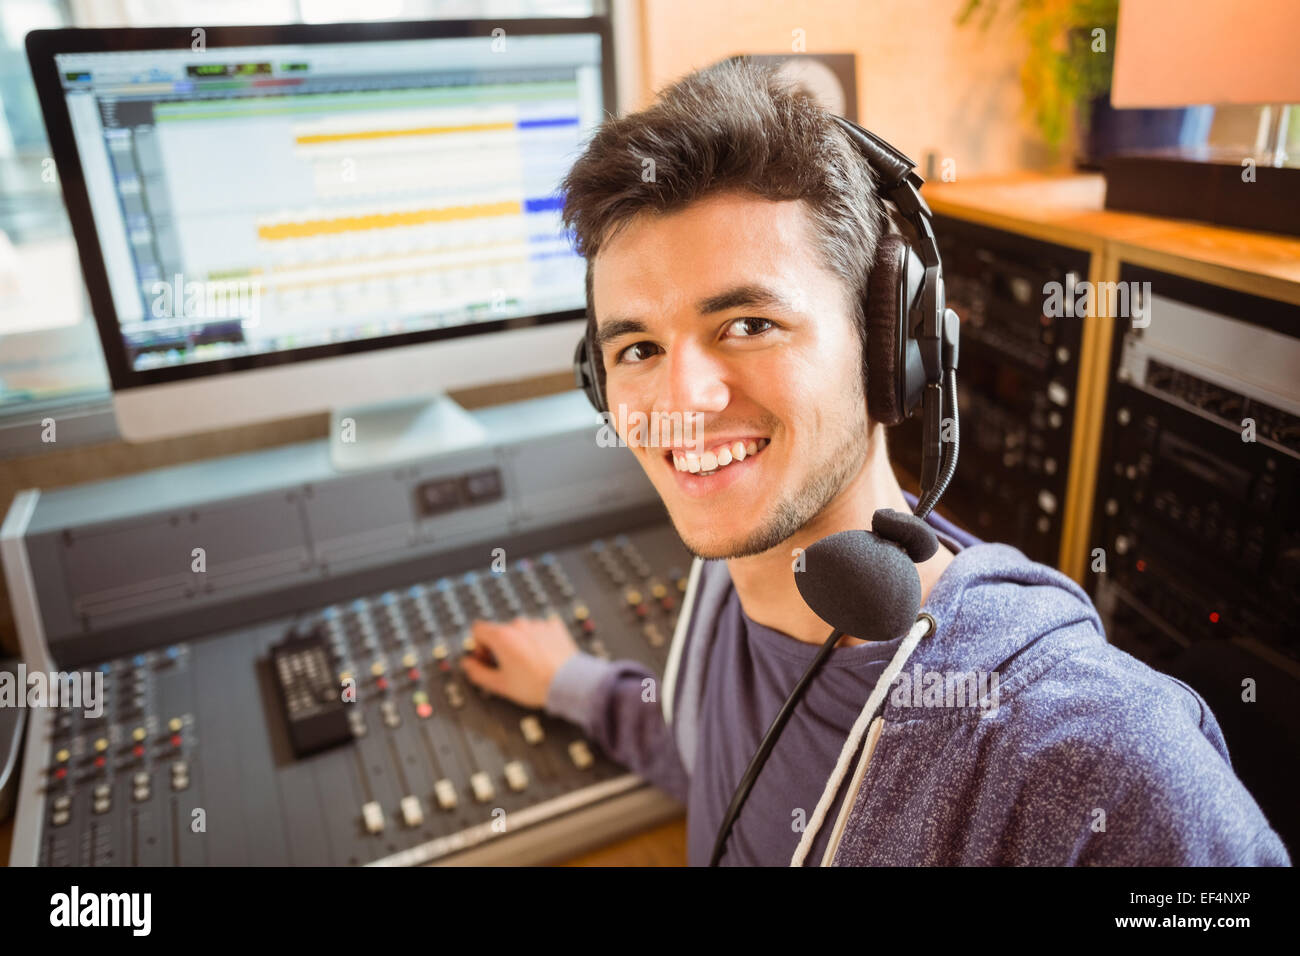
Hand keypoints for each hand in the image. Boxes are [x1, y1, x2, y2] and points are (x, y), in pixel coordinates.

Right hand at [460, 613, 579, 709]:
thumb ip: (477, 672)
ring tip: (528, 664)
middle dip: (500, 646)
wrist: (569, 683)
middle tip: (508, 666)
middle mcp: (519, 625)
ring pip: (521, 630)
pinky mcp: (554, 627)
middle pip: (500, 630)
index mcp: (502, 636)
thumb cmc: (536, 685)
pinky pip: (540, 630)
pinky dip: (538, 640)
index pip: (477, 628)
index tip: (487, 658)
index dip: (478, 645)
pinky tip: (542, 656)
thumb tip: (467, 665)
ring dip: (520, 642)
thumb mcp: (500, 685)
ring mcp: (538, 624)